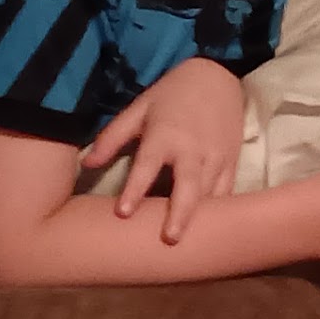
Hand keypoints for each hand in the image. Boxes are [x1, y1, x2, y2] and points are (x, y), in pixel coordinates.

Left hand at [82, 57, 246, 243]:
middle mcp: (193, 149)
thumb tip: (86, 165)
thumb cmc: (172, 94)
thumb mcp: (139, 109)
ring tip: (188, 243)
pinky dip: (217, 210)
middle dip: (180, 214)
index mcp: (165, 135)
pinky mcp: (232, 161)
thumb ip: (113, 137)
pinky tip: (207, 228)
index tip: (123, 213)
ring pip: (210, 194)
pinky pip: (227, 191)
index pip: (147, 166)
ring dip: (199, 218)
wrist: (217, 76)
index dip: (135, 190)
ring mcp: (216, 157)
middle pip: (189, 187)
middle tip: (171, 240)